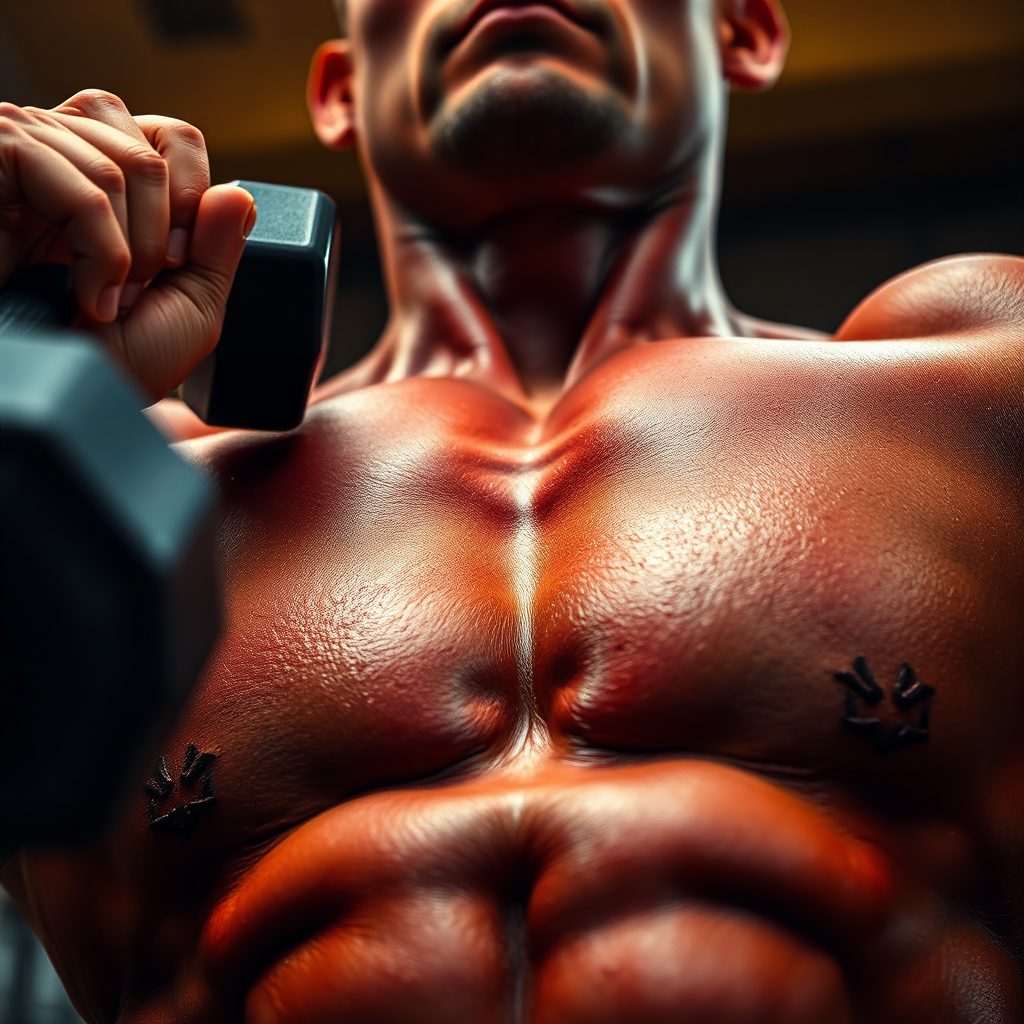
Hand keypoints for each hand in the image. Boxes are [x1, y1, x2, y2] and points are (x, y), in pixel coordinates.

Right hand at [0, 89, 254, 400]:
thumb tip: (239, 193)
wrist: (56, 395)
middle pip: (151, 147)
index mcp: (109, 180)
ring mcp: (24, 152)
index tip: (177, 265)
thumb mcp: (188, 310)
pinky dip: (99, 249)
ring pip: (119, 166)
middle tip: (137, 290)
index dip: (193, 197)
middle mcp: (65, 155)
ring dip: (130, 251)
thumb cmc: (109, 364)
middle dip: (162, 233)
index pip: (173, 137)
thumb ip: (218, 250)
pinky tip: (85, 296)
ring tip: (105, 301)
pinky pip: (77, 182)